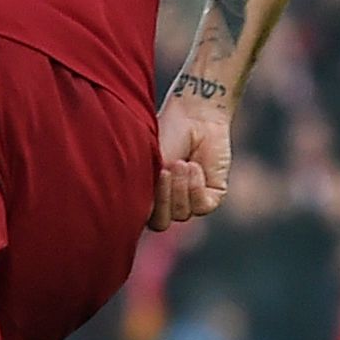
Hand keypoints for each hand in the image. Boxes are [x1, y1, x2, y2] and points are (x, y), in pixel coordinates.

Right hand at [152, 90, 231, 230]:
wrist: (193, 116)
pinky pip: (202, 207)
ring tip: (181, 162)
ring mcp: (190, 201)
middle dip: (163, 197)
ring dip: (180, 187)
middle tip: (165, 170)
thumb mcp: (145, 162)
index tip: (147, 178)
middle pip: (161, 223)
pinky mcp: (211, 196)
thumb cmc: (163, 134)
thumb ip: (138, 189)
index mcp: (148, 197)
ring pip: (182, 214)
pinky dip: (196, 187)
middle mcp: (168, 203)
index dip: (143, 206)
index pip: (141, 220)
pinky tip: (194, 166)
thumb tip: (128, 212)